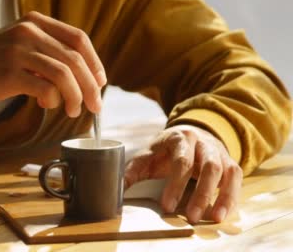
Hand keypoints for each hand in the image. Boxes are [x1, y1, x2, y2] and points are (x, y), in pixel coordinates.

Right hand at [0, 11, 105, 116]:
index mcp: (34, 22)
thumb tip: (82, 75)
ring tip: (74, 111)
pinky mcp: (9, 72)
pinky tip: (47, 105)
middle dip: (91, 86)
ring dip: (76, 96)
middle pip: (75, 59)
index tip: (100, 82)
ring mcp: (18, 50)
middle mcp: (28, 31)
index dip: (95, 62)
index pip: (78, 38)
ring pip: (64, 74)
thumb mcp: (19, 46)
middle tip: (95, 105)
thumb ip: (45, 52)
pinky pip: (45, 88)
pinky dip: (53, 100)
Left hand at [124, 125, 242, 223]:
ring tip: (214, 218)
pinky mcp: (230, 163)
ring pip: (226, 172)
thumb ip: (132, 171)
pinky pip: (236, 180)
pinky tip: (223, 213)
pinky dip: (232, 197)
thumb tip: (115, 190)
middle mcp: (203, 142)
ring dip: (221, 196)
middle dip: (200, 194)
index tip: (166, 206)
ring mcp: (219, 152)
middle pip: (208, 166)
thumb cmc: (165, 150)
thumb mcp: (147, 155)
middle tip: (190, 217)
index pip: (181, 161)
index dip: (175, 185)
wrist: (190, 133)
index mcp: (180, 137)